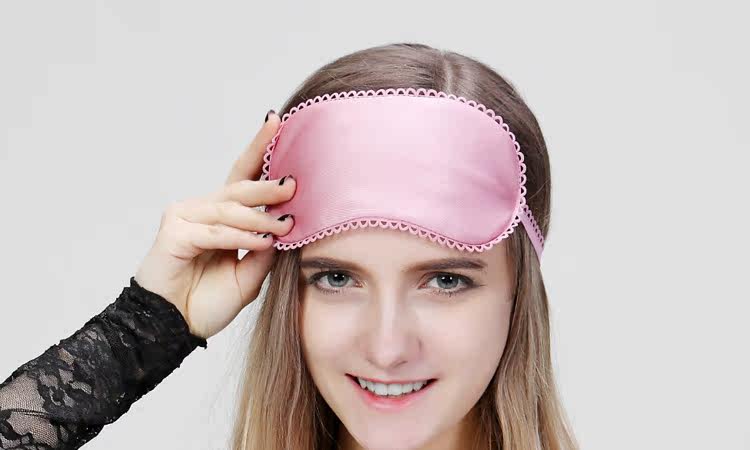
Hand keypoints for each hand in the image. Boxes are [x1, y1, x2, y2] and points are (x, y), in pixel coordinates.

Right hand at [134, 111, 295, 338]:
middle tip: (294, 183)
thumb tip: (290, 223)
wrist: (176, 328)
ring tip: (286, 226)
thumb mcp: (250, 274)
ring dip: (260, 218)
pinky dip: (239, 237)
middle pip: (240, 186)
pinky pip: (214, 231)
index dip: (260, 147)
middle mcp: (202, 208)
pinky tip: (261, 243)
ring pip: (230, 209)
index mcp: (222, 214)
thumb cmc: (209, 301)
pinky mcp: (173, 232)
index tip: (278, 121)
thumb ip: (266, 249)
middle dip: (269, 185)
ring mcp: (185, 216)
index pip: (245, 174)